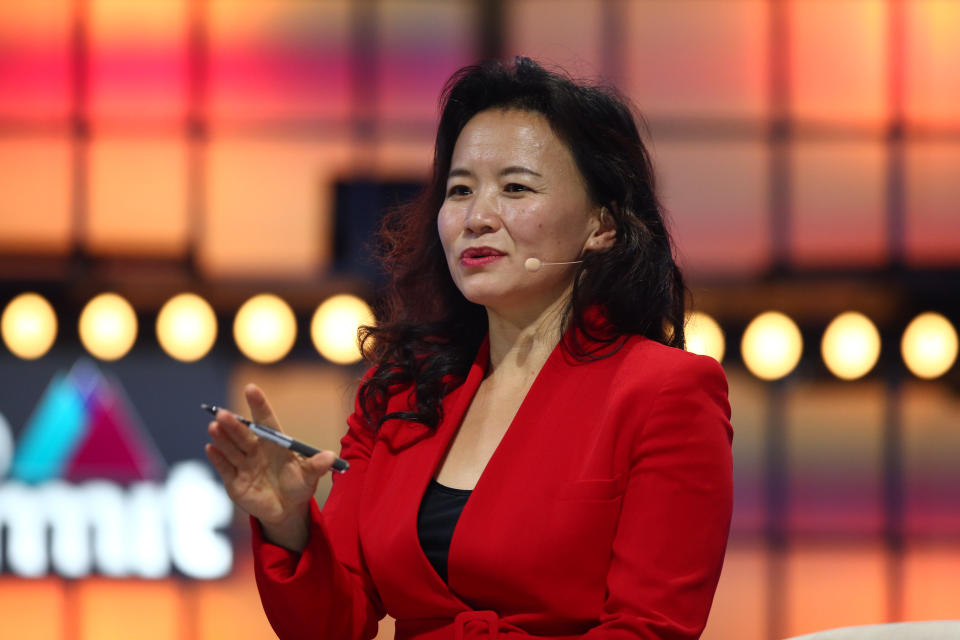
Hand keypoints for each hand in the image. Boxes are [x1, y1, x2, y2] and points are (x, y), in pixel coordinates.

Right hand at [204, 383, 337, 550]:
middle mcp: (257, 450)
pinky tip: (211, 447)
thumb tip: (331, 457)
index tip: (251, 388)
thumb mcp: (310, 477)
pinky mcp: (235, 481)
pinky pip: (225, 467)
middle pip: (244, 435)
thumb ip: (317, 466)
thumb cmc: (299, 486)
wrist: (287, 510)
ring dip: (222, 437)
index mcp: (275, 444)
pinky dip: (217, 458)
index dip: (259, 405)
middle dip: (234, 424)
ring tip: (214, 425)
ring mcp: (245, 464)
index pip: (266, 421)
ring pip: (232, 448)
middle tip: (223, 414)